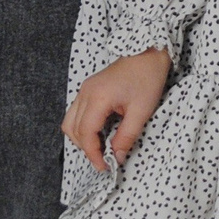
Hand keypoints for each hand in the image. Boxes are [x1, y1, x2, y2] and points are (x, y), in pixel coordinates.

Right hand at [65, 50, 171, 171]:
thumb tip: (117, 156)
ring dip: (82, 138)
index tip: (105, 166)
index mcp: (98, 98)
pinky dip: (84, 127)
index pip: (85, 134)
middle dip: (86, 148)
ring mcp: (85, 89)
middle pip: (72, 129)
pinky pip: (77, 113)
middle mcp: (86, 93)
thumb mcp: (141, 112)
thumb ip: (126, 137)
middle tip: (104, 159)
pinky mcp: (89, 88)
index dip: (93, 154)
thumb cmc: (147, 77)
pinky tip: (101, 132)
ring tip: (102, 147)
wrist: (148, 52)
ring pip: (70, 121)